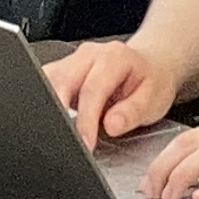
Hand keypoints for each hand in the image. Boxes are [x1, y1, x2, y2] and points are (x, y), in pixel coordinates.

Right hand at [44, 39, 176, 148]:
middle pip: (62, 81)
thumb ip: (133, 113)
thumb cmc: (151, 82)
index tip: (85, 144)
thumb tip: (112, 125)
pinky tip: (55, 122)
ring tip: (59, 134)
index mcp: (114, 58)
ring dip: (49, 108)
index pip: (92, 90)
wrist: (148, 66)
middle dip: (59, 115)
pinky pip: (46, 83)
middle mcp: (90, 54)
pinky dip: (46, 103)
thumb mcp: (153, 100)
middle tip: (66, 144)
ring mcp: (73, 60)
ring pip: (48, 80)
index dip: (85, 120)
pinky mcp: (62, 69)